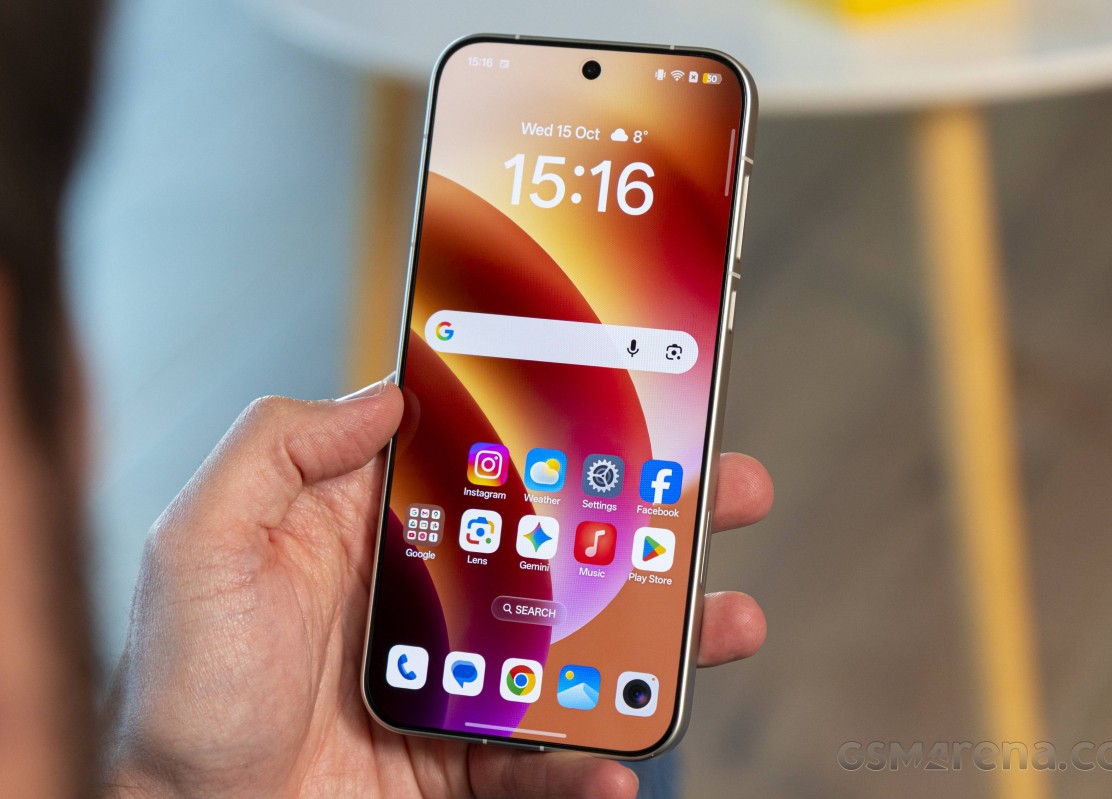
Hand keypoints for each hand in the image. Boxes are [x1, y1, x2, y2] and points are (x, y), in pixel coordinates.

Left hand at [106, 379, 772, 798]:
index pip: (493, 460)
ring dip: (660, 634)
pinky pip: (542, 761)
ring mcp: (462, 679)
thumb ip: (279, 449)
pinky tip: (616, 767)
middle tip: (727, 489)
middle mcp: (435, 595)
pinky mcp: (467, 760)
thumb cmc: (186, 687)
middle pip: (564, 544)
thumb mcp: (205, 543)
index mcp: (381, 529)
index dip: (565, 427)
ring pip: (582, 646)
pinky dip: (585, 768)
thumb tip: (386, 392)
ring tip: (729, 620)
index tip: (638, 397)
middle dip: (652, 517)